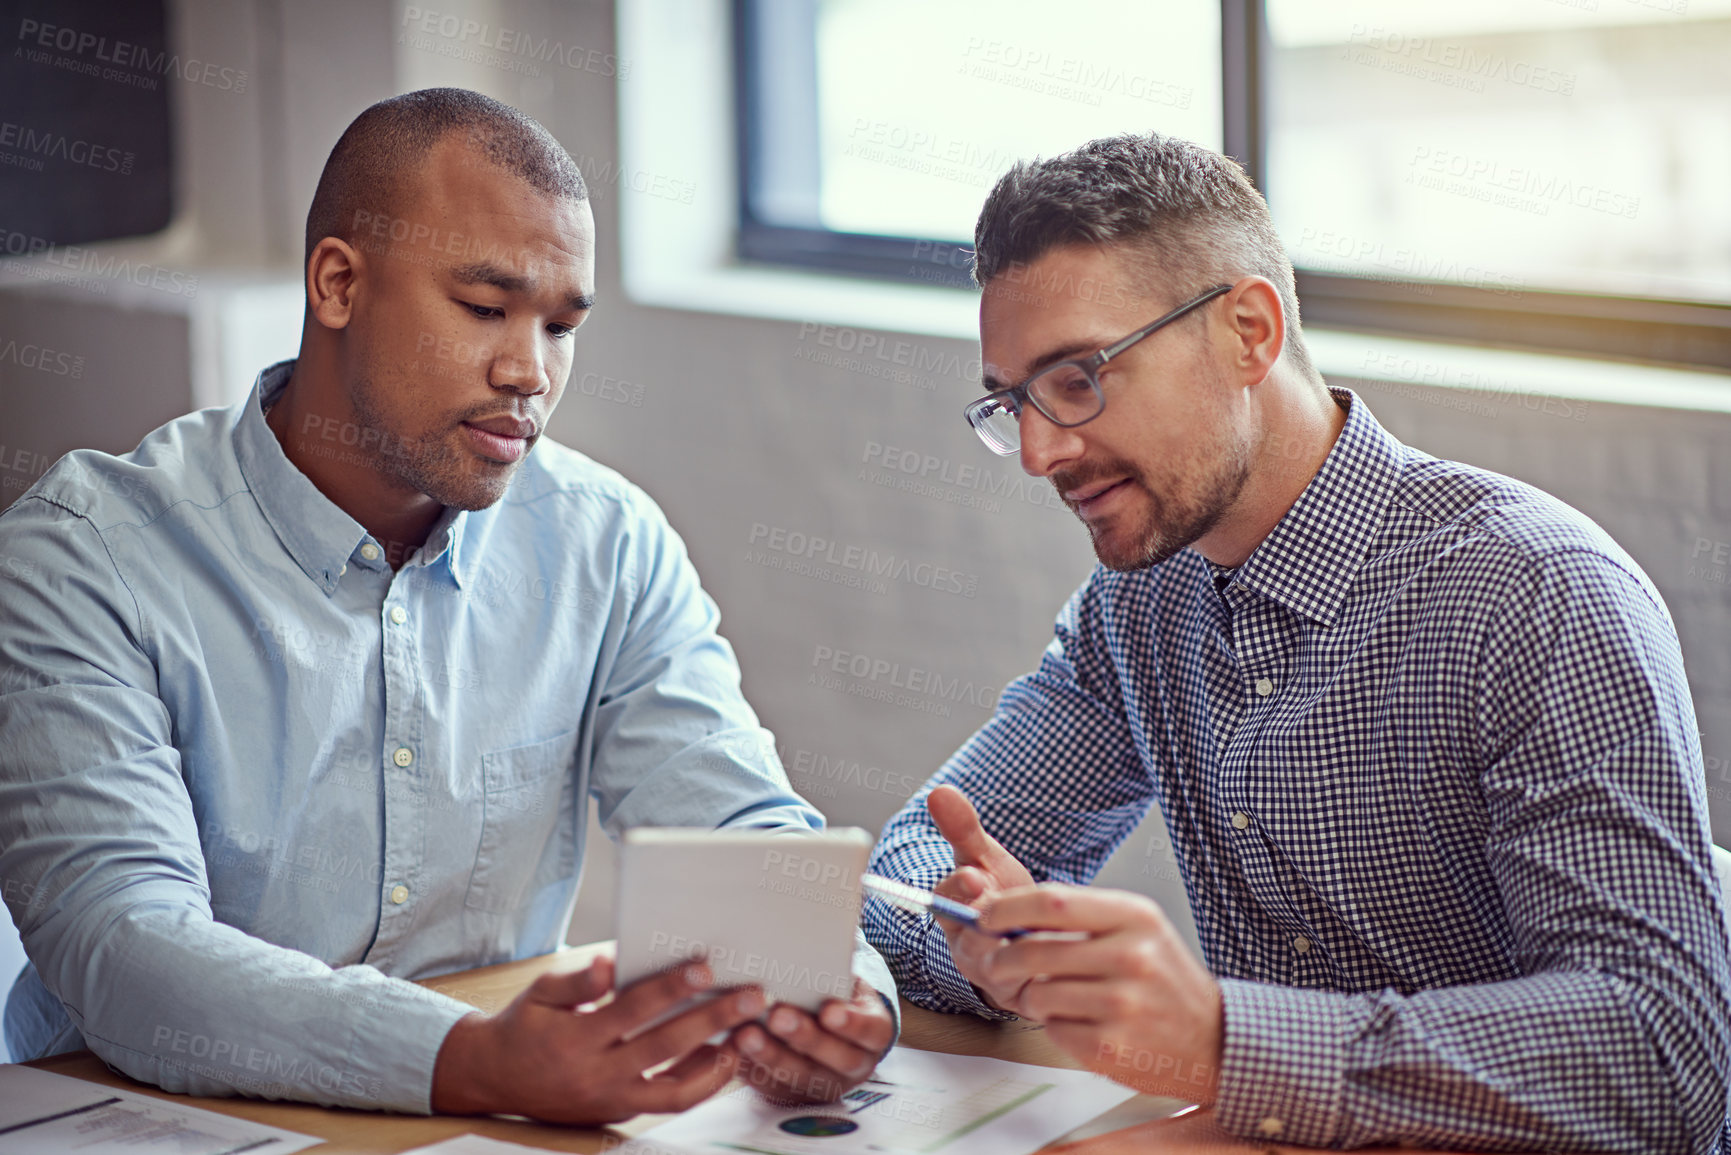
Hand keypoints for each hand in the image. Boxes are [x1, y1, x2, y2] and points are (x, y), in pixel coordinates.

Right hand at [431, 955, 764, 1123]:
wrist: (495, 1079)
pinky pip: (668, 1102)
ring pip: (675, 1090)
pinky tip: (724, 1055)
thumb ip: (577, 978)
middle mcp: (595, 1076)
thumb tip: (610, 962)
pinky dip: (701, 1082)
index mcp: (575, 1039)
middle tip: (751, 997)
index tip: (705, 966)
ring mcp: (610, 1101)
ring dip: (717, 1062)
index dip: (669, 988)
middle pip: (664, 1048)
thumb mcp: (540, 992)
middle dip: (712, 1020)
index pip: (632, 1010)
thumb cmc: (525, 1025)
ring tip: (748, 1033)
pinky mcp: (619, 1114)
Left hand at [731, 977, 894, 1104]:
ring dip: (770, 1055)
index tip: (829, 1010)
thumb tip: (815, 946)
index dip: (853, 1024)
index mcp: (873, 1033)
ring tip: (746, 1033)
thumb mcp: (845, 982)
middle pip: (835, 1058)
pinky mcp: (792, 1093)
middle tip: (778, 1016)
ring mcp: (822, 1083)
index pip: (871, 1031)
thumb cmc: (833, 994)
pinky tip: (733, 1048)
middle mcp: (853, 1064)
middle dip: (804, 1038)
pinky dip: (750, 1067)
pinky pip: (771, 1085)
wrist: (828, 1028)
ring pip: (799, 1076)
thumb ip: (836, 973)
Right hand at [926, 784, 1035, 1010]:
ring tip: (1051, 930)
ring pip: (1007, 970)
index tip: (973, 875)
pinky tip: (1074, 952)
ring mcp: (998, 979)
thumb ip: (964, 829)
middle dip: (991, 925)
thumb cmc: (1002, 894)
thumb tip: (939, 791)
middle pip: (973, 943)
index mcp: (952, 917)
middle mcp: (969, 952)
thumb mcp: (985, 859)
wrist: (1029, 937)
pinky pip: (1038, 992)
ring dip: (1029, 949)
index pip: (943, 904)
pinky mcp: (1027, 999)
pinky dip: (1056, 973)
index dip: (955, 891)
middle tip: (1009, 907)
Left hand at [976, 884, 1221, 1102]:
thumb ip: (1078, 916)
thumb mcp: (1135, 928)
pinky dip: (1055, 1026)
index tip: (985, 915)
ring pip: (1037, 994)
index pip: (1052, 901)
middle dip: (1002, 957)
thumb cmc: (1164, 978)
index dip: (1007, 908)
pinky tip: (1080, 1021)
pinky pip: (1052, 1030)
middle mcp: (1131, 957)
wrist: (1212, 1038)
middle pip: (1033, 949)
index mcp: (1134, 917)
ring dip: (1030, 996)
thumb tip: (1005, 914)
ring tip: (1052, 996)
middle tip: (997, 961)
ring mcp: (1121, 1005)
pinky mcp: (1110, 1047)